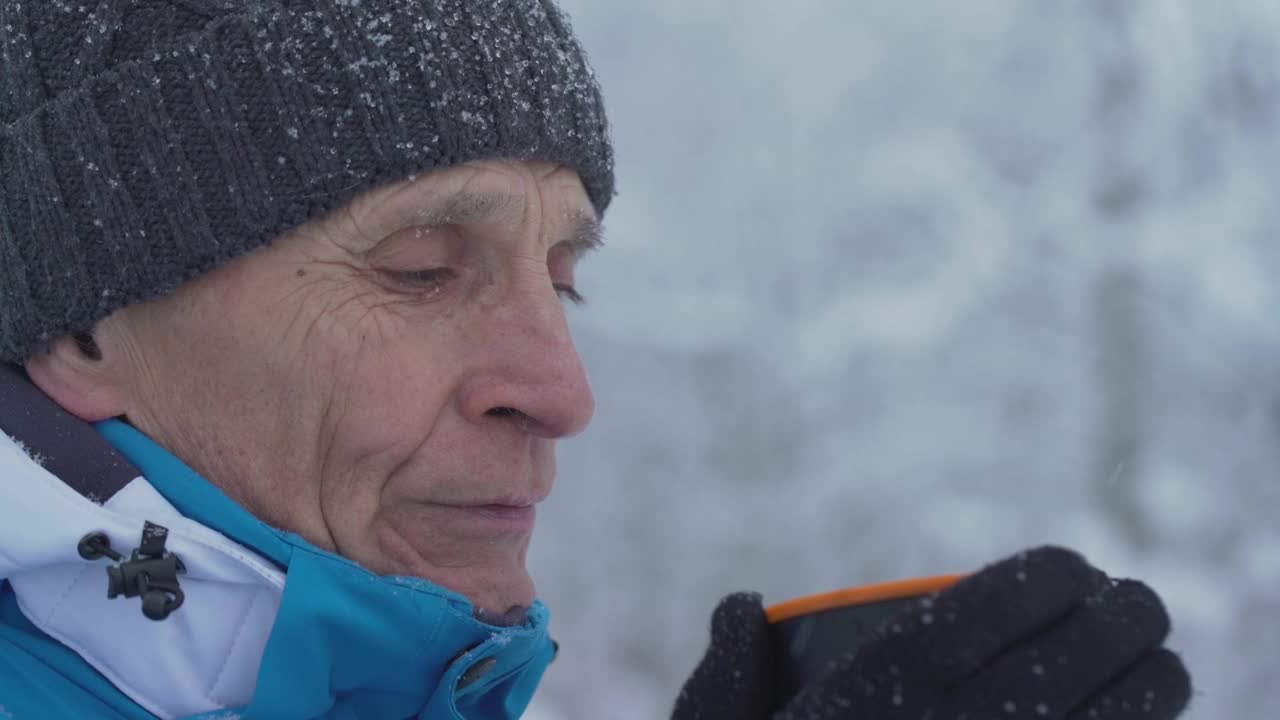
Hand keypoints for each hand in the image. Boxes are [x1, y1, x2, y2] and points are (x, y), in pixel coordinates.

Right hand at [671, 546, 1191, 718]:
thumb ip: (723, 676)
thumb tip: (744, 604)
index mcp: (878, 691)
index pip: (991, 604)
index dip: (1050, 575)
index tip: (1074, 566)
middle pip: (1074, 654)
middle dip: (1124, 614)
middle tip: (1136, 603)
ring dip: (1155, 682)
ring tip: (1160, 663)